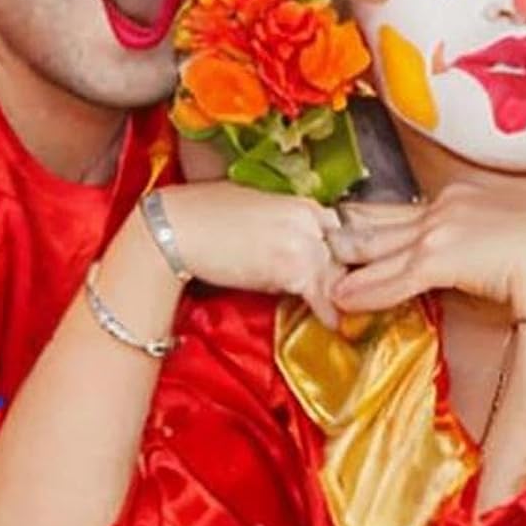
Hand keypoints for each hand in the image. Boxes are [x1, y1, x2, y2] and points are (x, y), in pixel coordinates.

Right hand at [159, 182, 345, 328]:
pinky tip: (334, 324)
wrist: (178, 230)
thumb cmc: (201, 216)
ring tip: (345, 313)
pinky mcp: (291, 267)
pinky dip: (328, 311)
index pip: (334, 227)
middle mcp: (307, 218)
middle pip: (341, 250)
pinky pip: (321, 293)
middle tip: (348, 295)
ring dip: (338, 294)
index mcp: (298, 201)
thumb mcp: (251, 206)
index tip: (336, 266)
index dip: (335, 250)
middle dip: (344, 273)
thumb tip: (281, 246)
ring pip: (336, 272)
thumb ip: (277, 221)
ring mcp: (302, 241)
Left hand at [326, 185, 525, 319]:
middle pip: (378, 225)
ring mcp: (438, 231)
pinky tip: (341, 302)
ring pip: (377, 252)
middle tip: (312, 245)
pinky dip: (364, 293)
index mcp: (456, 199)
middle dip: (343, 238)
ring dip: (344, 268)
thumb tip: (447, 266)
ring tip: (316, 278)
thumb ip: (463, 250)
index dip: (365, 221)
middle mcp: (442, 208)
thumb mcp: (494, 243)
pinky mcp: (439, 258)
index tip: (340, 224)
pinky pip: (391, 280)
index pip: (399, 211)